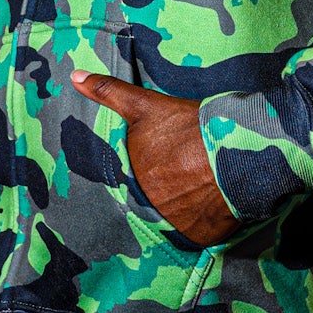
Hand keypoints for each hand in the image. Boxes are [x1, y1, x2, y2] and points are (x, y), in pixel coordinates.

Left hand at [70, 71, 238, 245]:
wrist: (238, 147)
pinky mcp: (200, 236)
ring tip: (197, 186)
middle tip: (183, 174)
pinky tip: (208, 202)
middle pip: (150, 202)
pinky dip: (200, 222)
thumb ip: (108, 92)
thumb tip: (74, 76)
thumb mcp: (145, 105)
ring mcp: (175, 224)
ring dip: (181, 207)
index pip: (128, 185)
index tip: (162, 165)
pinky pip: (195, 233)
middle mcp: (149, 207)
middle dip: (163, 190)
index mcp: (131, 179)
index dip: (146, 174)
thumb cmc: (189, 126)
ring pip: (172, 218)